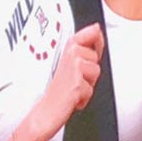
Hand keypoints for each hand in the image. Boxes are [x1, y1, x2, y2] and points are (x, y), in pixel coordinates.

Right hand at [21, 26, 103, 140]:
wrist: (44, 113)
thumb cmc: (58, 91)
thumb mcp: (70, 66)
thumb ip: (82, 47)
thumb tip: (95, 28)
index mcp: (68, 50)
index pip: (91, 32)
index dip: (97, 39)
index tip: (91, 48)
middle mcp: (70, 56)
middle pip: (97, 58)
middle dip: (90, 72)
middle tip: (74, 81)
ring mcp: (74, 68)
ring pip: (96, 72)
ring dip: (88, 85)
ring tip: (73, 89)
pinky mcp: (76, 83)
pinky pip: (91, 89)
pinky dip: (84, 97)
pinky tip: (72, 98)